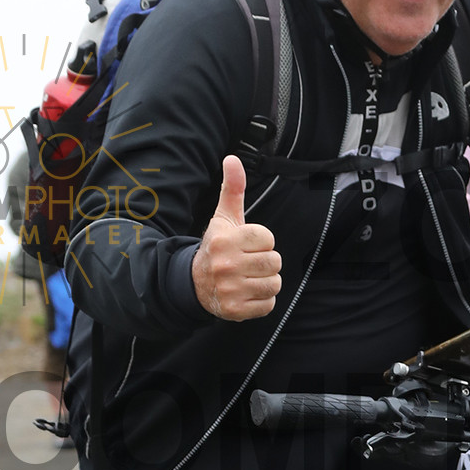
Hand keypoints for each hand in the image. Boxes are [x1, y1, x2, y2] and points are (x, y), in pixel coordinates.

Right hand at [192, 156, 280, 320]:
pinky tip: (246, 293)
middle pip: (275, 262)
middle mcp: (226, 265)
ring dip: (266, 282)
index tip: (247, 245)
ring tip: (248, 278)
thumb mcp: (224, 218)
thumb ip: (232, 189)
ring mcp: (230, 289)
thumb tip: (232, 158)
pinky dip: (262, 301)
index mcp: (225, 240)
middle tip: (248, 263)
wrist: (195, 283)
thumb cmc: (218, 246)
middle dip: (266, 262)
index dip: (262, 242)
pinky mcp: (235, 310)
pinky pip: (268, 305)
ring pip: (274, 284)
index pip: (268, 239)